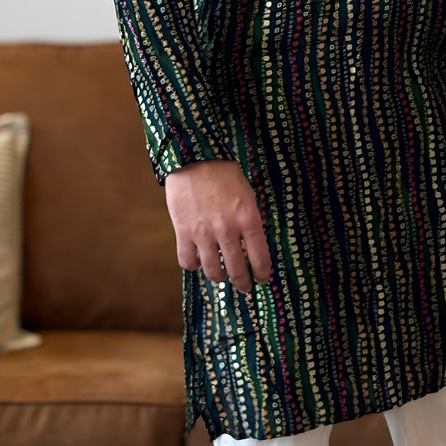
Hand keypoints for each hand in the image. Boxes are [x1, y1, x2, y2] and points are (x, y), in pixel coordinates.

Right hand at [164, 160, 271, 293]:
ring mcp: (203, 233)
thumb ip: (249, 221)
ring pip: (212, 271)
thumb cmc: (225, 174)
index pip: (260, 257)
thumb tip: (250, 246)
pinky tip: (198, 260)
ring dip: (219, 277)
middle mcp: (227, 230)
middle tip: (244, 287)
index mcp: (248, 218)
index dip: (262, 272)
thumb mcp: (247, 195)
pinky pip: (187, 262)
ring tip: (221, 274)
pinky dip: (193, 265)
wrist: (195, 157)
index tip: (262, 279)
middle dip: (243, 283)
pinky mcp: (183, 232)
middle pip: (237, 270)